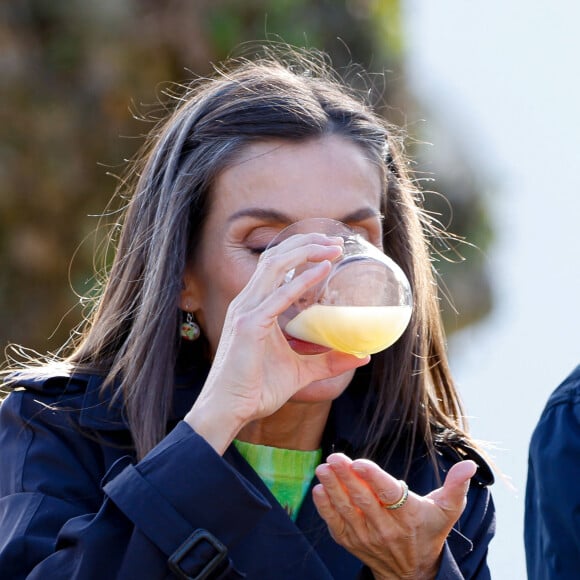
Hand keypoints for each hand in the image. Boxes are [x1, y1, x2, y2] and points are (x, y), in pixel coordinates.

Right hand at [185, 234, 369, 452]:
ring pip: (274, 266)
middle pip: (275, 257)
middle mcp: (247, 303)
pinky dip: (302, 280)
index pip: (275, 266)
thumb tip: (361, 356)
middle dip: (307, 242)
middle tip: (337, 241)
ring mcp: (246, 312)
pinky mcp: (249, 326)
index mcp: (254, 307)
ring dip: (306, 252)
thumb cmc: (257, 390)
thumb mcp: (301, 372)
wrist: (229, 411)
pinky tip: (324, 270)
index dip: (302, 250)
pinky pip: (278, 297)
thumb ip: (327, 361)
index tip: (331, 248)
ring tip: (334, 248)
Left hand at [312, 453, 476, 579]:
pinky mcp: (352, 543)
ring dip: (332, 488)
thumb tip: (470, 465)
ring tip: (323, 468)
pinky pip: (336, 525)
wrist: (414, 571)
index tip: (358, 462)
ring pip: (347, 511)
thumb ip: (456, 487)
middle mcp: (387, 529)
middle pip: (363, 500)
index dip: (373, 477)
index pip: (389, 494)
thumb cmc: (429, 531)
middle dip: (346, 477)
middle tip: (334, 457)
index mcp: (409, 516)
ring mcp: (367, 538)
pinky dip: (325, 508)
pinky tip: (318, 490)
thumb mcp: (446, 510)